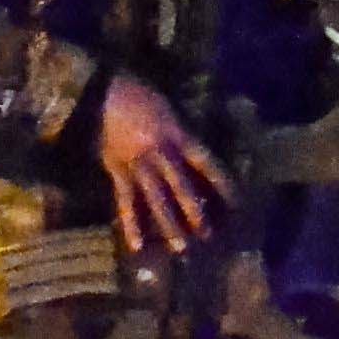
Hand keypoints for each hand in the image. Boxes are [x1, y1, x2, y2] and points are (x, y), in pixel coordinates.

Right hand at [96, 74, 233, 255]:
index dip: (222, 183)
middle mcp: (161, 152)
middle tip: (209, 235)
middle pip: (183, 187)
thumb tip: (193, 157)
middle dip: (197, 212)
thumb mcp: (168, 109)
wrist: (102, 90)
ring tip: (181, 248)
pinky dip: (131, 224)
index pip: (206, 163)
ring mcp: (139, 164)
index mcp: (178, 135)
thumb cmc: (138, 94)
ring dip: (170, 225)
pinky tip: (137, 245)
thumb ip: (180, 134)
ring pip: (157, 199)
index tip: (236, 202)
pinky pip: (126, 202)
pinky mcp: (117, 171)